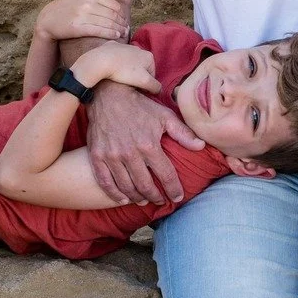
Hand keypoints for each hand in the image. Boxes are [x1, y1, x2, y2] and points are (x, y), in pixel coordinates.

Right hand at [36, 0, 128, 42]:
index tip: (124, 19)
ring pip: (108, 23)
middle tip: (126, 28)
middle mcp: (87, 3)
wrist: (50, 18)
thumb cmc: (70, 3)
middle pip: (112, 15)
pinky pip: (99, 31)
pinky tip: (116, 36)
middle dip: (122, 22)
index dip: (122, 14)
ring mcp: (82, 15)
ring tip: (123, 33)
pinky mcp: (78, 27)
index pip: (114, 5)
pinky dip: (110, 34)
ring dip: (119, 29)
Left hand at [74, 43, 160, 92]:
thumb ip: (155, 86)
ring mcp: (125, 46)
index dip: (145, 84)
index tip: (137, 88)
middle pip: (141, 67)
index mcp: (149, 56)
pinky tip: (110, 68)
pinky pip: (117, 56)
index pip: (152, 75)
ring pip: (129, 61)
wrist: (101, 60)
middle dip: (136, 76)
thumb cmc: (124, 71)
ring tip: (118, 77)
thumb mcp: (144, 81)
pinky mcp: (112, 45)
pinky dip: (115, 62)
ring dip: (126, 69)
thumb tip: (159, 90)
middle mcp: (139, 48)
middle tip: (127, 84)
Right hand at [85, 81, 198, 204]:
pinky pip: (105, 182)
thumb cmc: (139, 106)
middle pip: (145, 185)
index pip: (165, 174)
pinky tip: (123, 199)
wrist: (108, 95)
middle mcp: (129, 153)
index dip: (173, 188)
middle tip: (161, 201)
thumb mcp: (164, 116)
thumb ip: (183, 133)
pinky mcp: (97, 156)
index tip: (178, 197)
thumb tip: (201, 146)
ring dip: (137, 198)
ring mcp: (111, 156)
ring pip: (126, 187)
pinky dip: (114, 194)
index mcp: (149, 145)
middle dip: (155, 197)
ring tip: (144, 201)